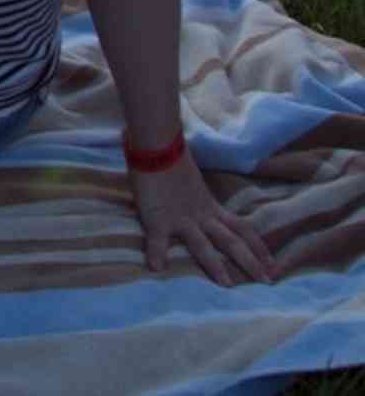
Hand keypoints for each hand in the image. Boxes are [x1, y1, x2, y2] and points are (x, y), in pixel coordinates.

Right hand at [128, 152, 275, 285]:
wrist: (156, 145)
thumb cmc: (171, 159)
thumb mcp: (192, 184)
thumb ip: (196, 196)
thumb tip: (196, 200)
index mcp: (210, 207)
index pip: (241, 228)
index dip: (258, 246)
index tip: (274, 264)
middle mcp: (201, 216)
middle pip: (231, 241)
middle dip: (249, 262)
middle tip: (267, 282)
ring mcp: (180, 219)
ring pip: (202, 245)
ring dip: (214, 265)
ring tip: (226, 285)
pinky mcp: (157, 218)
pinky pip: (157, 239)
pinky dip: (156, 253)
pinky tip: (156, 267)